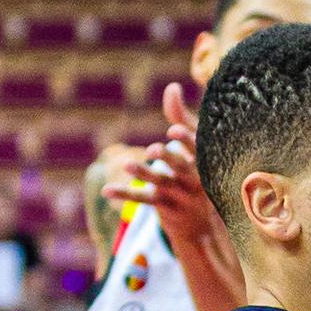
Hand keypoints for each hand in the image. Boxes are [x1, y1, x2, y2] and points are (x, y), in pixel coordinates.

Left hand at [116, 84, 209, 256]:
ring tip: (127, 164)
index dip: (186, 140)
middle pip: (180, 168)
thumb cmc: (197, 171)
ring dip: (143, 174)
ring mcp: (179, 195)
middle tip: (153, 150)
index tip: (174, 130)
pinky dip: (124, 194)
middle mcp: (194, 180)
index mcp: (204, 162)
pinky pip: (142, 200)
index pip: (198, 149)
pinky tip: (106, 190)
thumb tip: (172, 87)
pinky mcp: (164, 207)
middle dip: (168, 158)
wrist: (202, 223)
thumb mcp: (194, 146)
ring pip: (160, 184)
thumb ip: (182, 117)